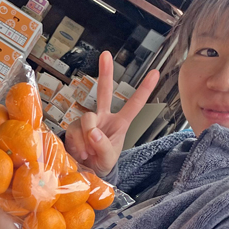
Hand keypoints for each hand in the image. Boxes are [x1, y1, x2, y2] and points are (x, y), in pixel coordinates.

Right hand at [64, 51, 159, 177]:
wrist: (85, 174)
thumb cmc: (102, 164)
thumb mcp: (109, 159)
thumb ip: (104, 146)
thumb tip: (93, 131)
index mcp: (119, 123)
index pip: (134, 104)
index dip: (145, 89)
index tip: (155, 72)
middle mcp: (103, 117)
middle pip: (105, 91)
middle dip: (105, 72)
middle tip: (105, 54)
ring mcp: (87, 121)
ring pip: (86, 119)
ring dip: (86, 138)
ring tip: (88, 154)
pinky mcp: (73, 128)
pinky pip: (73, 131)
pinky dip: (76, 143)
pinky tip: (79, 152)